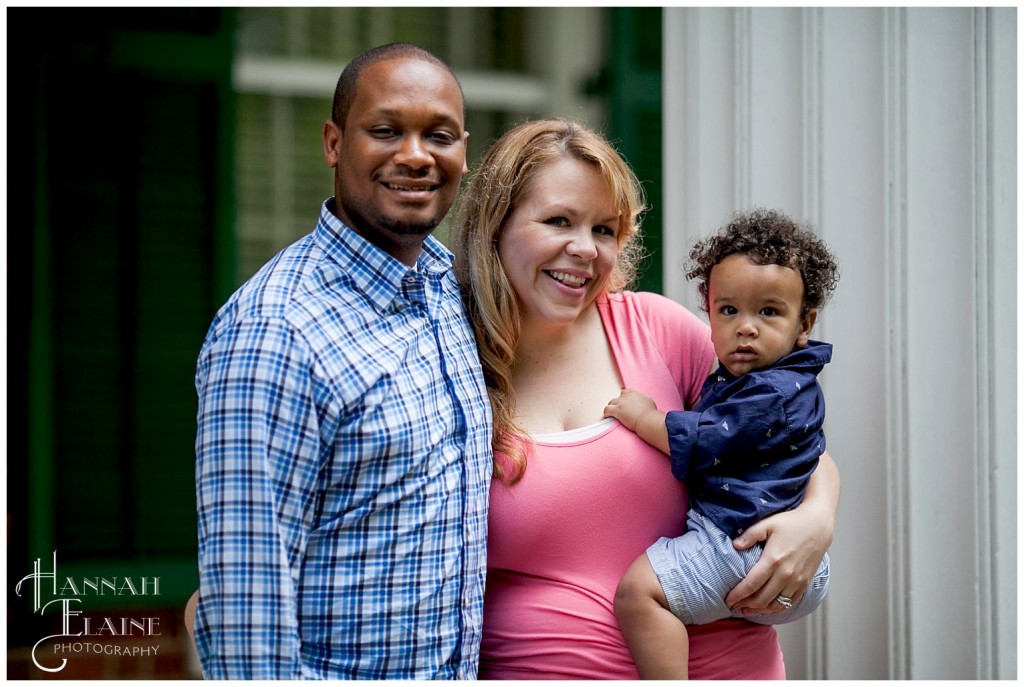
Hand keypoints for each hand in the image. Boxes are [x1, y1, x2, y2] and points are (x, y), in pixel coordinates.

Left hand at [603, 388, 656, 430]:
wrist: (647, 420)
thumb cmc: (650, 413)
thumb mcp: (649, 402)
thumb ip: (643, 399)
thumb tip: (643, 402)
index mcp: (634, 393)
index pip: (626, 392)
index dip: (624, 397)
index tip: (624, 401)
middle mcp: (626, 396)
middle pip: (618, 397)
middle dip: (619, 403)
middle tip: (621, 410)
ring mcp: (621, 402)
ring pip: (611, 402)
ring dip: (612, 407)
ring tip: (613, 414)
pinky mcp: (616, 410)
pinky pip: (607, 409)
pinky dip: (606, 413)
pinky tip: (607, 416)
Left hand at [724, 500, 832, 614]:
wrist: (817, 525)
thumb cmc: (791, 523)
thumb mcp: (767, 524)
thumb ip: (749, 535)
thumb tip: (734, 545)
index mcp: (773, 560)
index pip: (751, 584)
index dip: (737, 595)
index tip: (728, 600)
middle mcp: (785, 574)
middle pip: (761, 599)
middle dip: (745, 605)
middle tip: (733, 606)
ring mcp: (797, 581)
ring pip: (775, 605)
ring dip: (759, 610)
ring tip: (746, 611)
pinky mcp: (805, 584)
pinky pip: (789, 603)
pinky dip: (776, 609)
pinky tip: (766, 609)